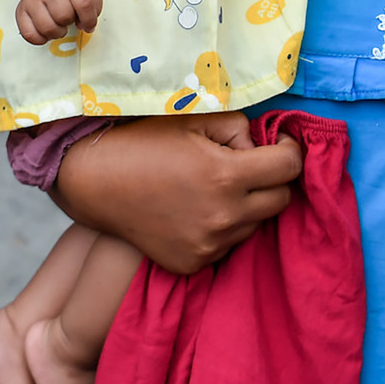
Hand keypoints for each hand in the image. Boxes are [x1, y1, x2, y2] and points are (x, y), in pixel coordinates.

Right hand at [15, 0, 101, 43]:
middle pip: (64, 16)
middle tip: (69, 18)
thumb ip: (94, 6)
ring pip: (47, 28)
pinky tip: (46, 31)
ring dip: (57, 33)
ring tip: (58, 25)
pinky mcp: (21, 11)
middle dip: (70, 22)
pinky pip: (30, 35)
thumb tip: (86, 25)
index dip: (89, 20)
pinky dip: (41, 39)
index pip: (84, 4)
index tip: (88, 24)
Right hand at [51, 114, 302, 272]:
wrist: (95, 182)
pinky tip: (195, 210)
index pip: (289, 167)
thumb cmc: (143, 143)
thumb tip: (261, 147)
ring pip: (254, 225)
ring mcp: (208, 246)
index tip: (279, 145)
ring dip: (247, 205)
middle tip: (247, 166)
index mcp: (226, 176)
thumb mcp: (193, 120)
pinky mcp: (193, 263)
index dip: (289, 150)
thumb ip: (239, 128)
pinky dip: (221, 228)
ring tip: (214, 188)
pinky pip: (227, 245)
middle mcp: (223, 217)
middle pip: (280, 201)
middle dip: (272, 179)